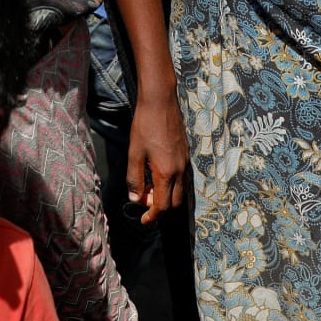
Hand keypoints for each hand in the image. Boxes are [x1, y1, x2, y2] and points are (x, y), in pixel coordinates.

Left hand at [125, 84, 189, 223]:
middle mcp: (180, 170)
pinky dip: (170, 183)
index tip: (143, 220)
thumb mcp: (135, 153)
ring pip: (180, 189)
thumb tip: (135, 199)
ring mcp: (185, 161)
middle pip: (174, 202)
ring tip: (148, 185)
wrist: (161, 100)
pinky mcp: (185, 152)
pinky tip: (156, 172)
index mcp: (167, 172)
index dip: (152, 216)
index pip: (162, 206)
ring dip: (165, 194)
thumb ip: (135, 178)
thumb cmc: (145, 125)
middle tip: (143, 199)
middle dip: (159, 206)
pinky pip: (182, 177)